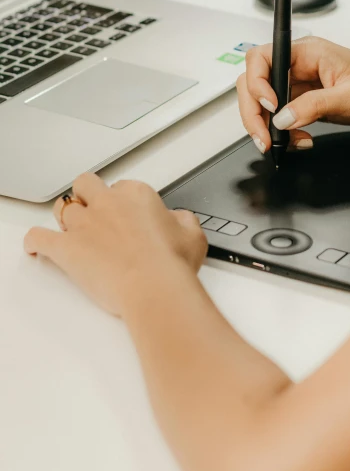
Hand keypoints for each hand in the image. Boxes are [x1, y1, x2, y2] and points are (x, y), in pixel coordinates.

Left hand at [24, 174, 207, 315]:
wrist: (154, 285)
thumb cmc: (173, 263)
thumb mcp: (193, 235)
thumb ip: (183, 220)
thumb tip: (178, 219)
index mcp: (137, 195)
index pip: (123, 187)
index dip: (124, 201)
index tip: (128, 215)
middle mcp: (107, 203)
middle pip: (86, 185)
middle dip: (87, 194)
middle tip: (94, 210)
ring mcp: (84, 224)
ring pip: (62, 207)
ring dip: (65, 216)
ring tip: (70, 228)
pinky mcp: (67, 248)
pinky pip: (39, 238)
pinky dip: (35, 241)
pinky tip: (35, 247)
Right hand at [236, 36, 349, 151]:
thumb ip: (314, 106)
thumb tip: (283, 118)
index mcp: (306, 52)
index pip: (262, 58)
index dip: (257, 83)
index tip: (271, 107)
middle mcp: (296, 64)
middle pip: (253, 82)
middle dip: (253, 112)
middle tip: (264, 138)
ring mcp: (296, 81)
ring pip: (261, 101)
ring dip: (265, 125)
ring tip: (283, 143)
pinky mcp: (299, 98)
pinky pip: (278, 115)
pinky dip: (281, 132)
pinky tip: (298, 140)